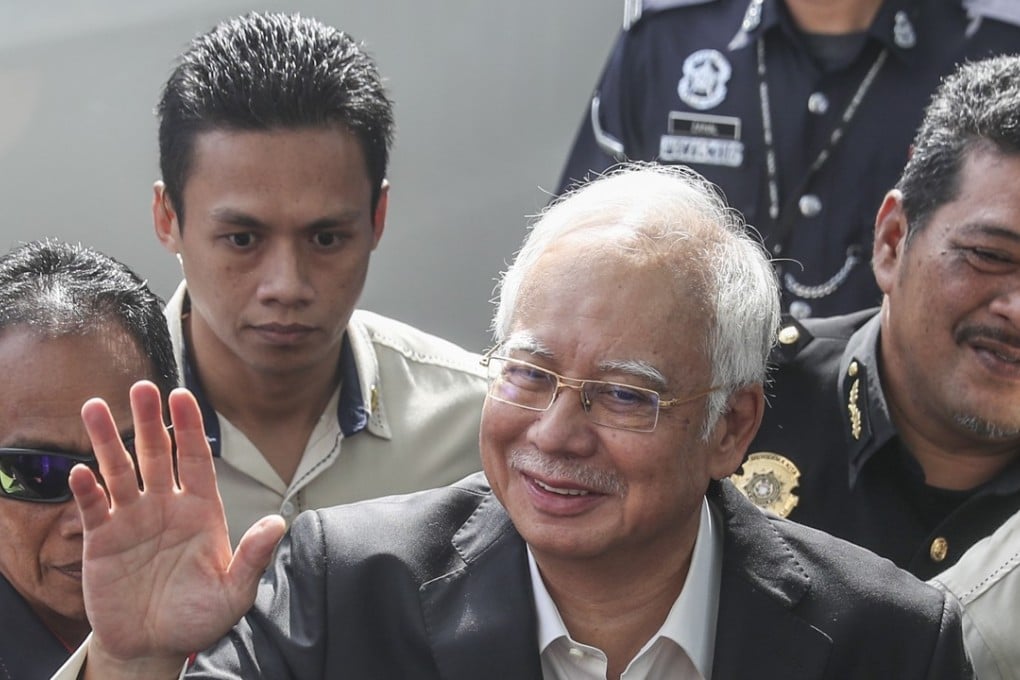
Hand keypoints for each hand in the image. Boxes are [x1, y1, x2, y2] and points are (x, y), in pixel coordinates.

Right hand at [70, 382, 285, 676]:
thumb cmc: (199, 617)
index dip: (189, 426)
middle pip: (156, 453)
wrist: (156, 645)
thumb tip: (278, 523)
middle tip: (142, 387)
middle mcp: (165, 505)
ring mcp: (132, 519)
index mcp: (201, 508)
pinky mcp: (102, 541)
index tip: (183, 395)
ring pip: (118, 470)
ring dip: (107, 440)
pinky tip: (82, 472)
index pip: (195, 457)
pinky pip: (93, 507)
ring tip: (94, 407)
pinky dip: (87, 489)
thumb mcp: (234, 592)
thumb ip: (253, 558)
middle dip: (149, 420)